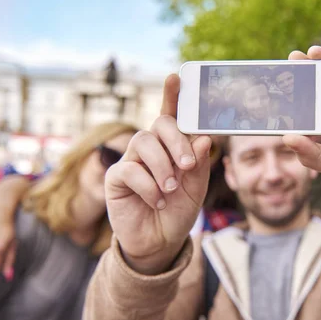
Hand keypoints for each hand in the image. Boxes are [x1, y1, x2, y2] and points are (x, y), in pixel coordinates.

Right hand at [105, 74, 211, 274]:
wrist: (160, 242)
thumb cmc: (178, 211)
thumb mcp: (196, 189)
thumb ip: (199, 164)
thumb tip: (203, 139)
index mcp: (173, 147)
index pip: (173, 116)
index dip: (173, 96)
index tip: (177, 77)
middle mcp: (152, 148)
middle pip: (160, 124)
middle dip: (176, 141)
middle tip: (187, 164)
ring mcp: (132, 161)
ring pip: (144, 142)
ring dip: (162, 166)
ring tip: (170, 189)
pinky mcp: (117, 178)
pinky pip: (130, 170)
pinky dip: (148, 186)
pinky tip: (156, 201)